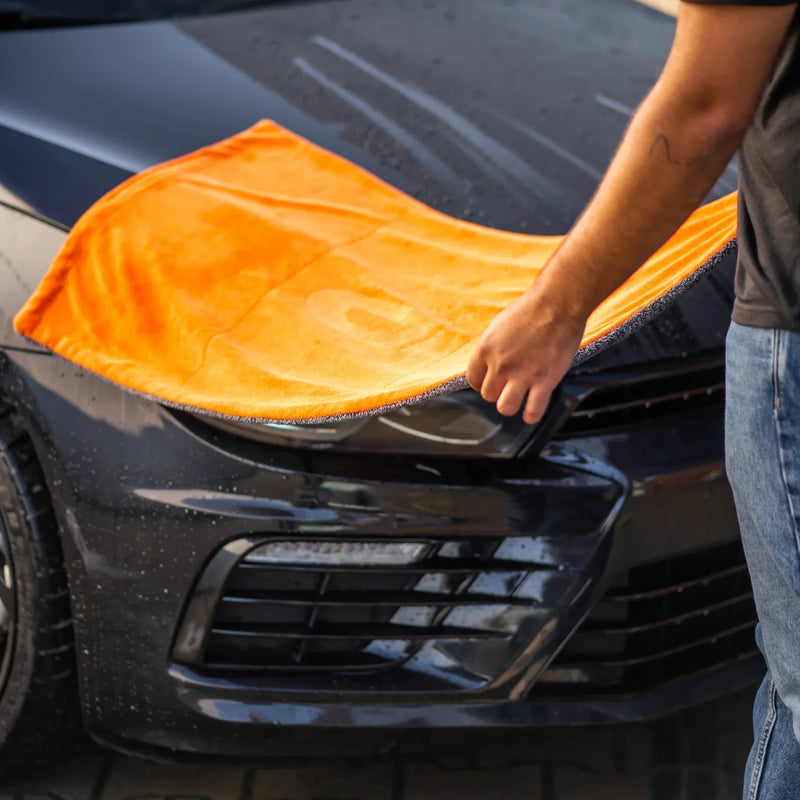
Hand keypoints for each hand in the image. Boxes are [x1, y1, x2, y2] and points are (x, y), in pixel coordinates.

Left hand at [466, 287, 585, 423]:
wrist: (559, 304)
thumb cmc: (531, 310)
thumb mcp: (499, 326)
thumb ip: (491, 349)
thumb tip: (487, 365)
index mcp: (485, 349)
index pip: (473, 380)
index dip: (482, 382)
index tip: (490, 381)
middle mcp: (500, 365)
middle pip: (488, 395)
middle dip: (497, 392)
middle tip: (508, 385)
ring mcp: (522, 375)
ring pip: (504, 407)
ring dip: (509, 405)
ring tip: (518, 398)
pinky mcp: (544, 381)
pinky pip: (532, 411)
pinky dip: (531, 415)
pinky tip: (532, 411)